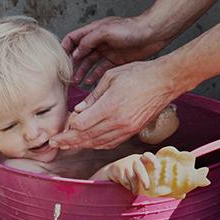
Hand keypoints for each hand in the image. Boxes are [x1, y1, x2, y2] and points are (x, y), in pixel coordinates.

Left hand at [51, 60, 175, 149]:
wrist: (164, 81)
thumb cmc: (138, 74)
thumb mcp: (111, 77)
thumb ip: (92, 95)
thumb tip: (78, 110)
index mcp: (110, 106)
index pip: (81, 125)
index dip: (67, 130)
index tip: (57, 132)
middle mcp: (118, 122)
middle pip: (87, 138)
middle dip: (69, 142)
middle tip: (55, 144)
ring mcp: (127, 128)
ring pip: (98, 143)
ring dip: (82, 145)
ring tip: (68, 145)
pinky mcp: (133, 131)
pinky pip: (111, 142)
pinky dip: (97, 144)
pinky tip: (89, 142)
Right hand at [62, 15, 165, 85]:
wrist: (152, 33)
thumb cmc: (130, 29)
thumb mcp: (105, 31)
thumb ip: (89, 40)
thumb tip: (76, 52)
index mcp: (94, 30)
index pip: (73, 38)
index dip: (65, 48)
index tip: (60, 60)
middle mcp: (99, 41)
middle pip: (80, 53)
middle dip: (72, 64)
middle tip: (67, 76)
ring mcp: (107, 51)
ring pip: (90, 62)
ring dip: (82, 71)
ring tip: (76, 82)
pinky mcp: (117, 59)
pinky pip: (102, 69)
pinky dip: (95, 75)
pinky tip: (90, 83)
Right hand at [100, 151, 160, 195]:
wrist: (112, 170)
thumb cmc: (131, 172)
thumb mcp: (139, 169)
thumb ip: (146, 173)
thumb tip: (160, 188)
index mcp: (141, 158)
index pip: (148, 155)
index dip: (153, 160)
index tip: (157, 168)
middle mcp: (134, 159)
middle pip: (139, 169)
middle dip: (144, 179)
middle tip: (147, 188)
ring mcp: (125, 164)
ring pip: (132, 177)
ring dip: (134, 187)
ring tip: (135, 192)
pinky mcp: (118, 170)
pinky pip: (125, 181)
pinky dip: (128, 187)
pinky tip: (129, 188)